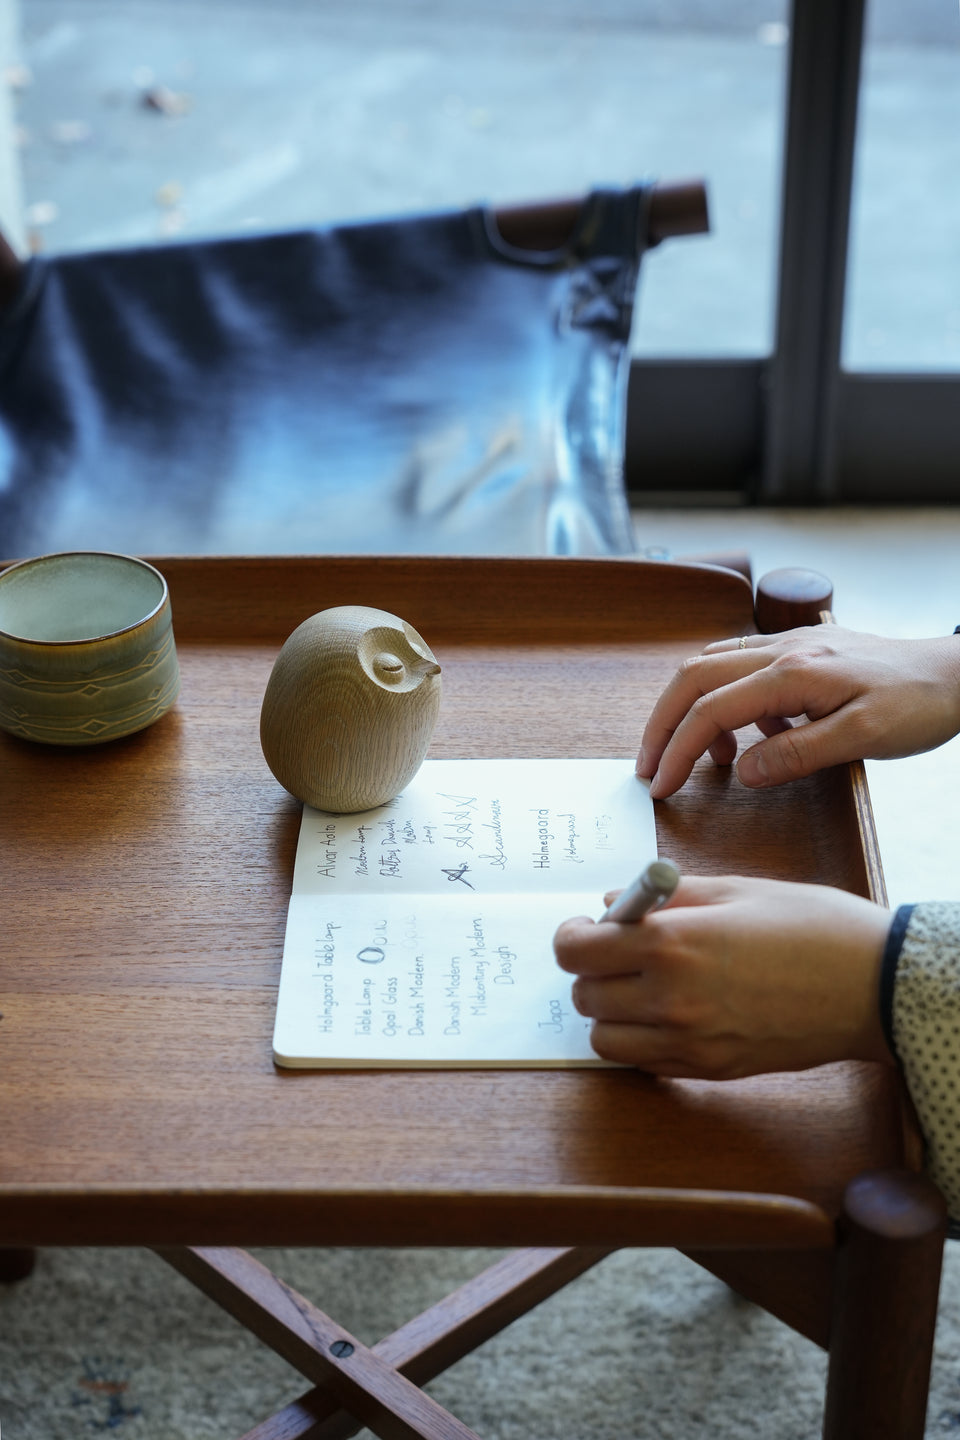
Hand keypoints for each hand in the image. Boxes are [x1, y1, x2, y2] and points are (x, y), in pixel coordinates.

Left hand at [553, 875, 894, 1077]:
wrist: (874, 986)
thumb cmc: (812, 927)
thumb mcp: (734, 890)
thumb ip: (665, 898)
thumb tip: (613, 903)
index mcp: (673, 944)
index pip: (576, 952)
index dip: (572, 936)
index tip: (586, 928)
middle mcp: (671, 999)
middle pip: (584, 996)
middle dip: (592, 971)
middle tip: (618, 951)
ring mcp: (689, 1042)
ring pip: (604, 1039)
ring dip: (611, 1010)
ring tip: (642, 984)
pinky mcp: (709, 1069)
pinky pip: (644, 1062)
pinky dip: (641, 1039)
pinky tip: (671, 1012)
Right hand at [636, 627, 959, 798]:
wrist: (956, 673)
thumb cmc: (918, 704)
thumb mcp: (863, 739)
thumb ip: (796, 754)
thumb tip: (743, 772)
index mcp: (792, 672)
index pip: (710, 710)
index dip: (676, 750)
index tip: (660, 784)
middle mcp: (781, 650)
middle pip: (693, 678)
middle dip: (662, 724)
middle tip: (650, 767)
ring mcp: (787, 644)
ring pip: (711, 667)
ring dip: (693, 711)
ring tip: (713, 761)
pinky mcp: (798, 650)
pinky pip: (740, 668)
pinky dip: (728, 701)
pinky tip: (757, 735)